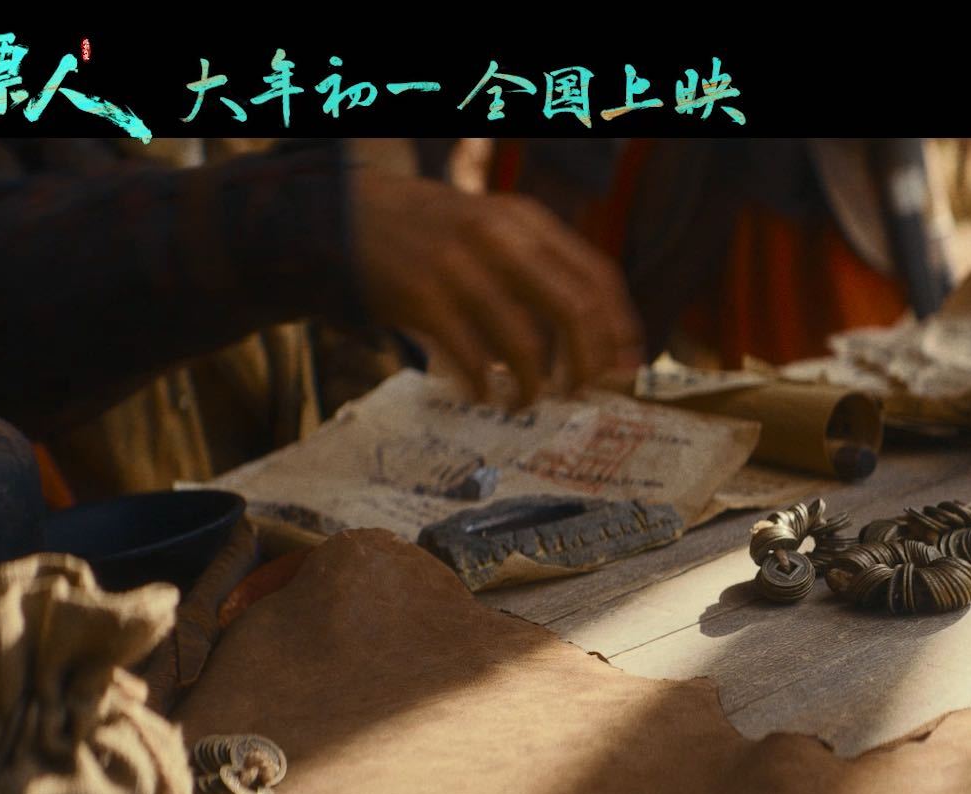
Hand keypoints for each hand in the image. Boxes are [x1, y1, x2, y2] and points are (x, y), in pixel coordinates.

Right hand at [350, 168, 642, 407]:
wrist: (344, 216)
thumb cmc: (432, 236)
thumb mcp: (493, 227)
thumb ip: (540, 266)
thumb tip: (597, 335)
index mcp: (527, 221)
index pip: (597, 276)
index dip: (618, 328)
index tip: (625, 367)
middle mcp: (501, 238)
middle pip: (574, 310)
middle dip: (587, 362)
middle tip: (580, 391)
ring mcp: (461, 268)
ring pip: (525, 344)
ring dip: (535, 385)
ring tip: (529, 401)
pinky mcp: (423, 298)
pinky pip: (473, 358)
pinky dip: (487, 387)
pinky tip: (486, 396)